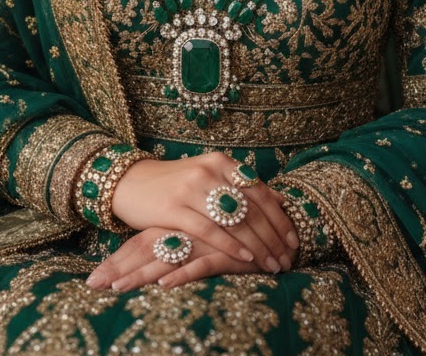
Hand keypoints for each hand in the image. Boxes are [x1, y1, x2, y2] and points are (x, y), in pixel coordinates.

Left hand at [85, 227, 272, 290]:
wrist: (274, 222)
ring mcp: (203, 239)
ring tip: (117, 289)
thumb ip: (176, 246)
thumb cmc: (232, 234)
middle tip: (93, 286)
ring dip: (140, 274)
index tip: (91, 280)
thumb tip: (149, 271)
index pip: (139, 242)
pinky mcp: (224, 251)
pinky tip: (163, 286)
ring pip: (165, 257)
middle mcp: (185, 228)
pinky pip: (199, 264)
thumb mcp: (200, 239)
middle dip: (118, 269)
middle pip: (145, 249)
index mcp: (175, 223)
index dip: (116, 260)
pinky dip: (181, 275)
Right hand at [111, 153, 297, 272]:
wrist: (131, 183)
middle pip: (252, 208)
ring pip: (235, 221)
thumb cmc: (175, 184)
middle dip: (273, 237)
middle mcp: (209, 171)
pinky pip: (210, 230)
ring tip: (272, 264)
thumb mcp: (209, 177)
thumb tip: (279, 200)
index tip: (294, 240)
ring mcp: (191, 189)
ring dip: (258, 246)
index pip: (260, 192)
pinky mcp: (174, 208)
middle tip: (287, 259)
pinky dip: (231, 246)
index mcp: (221, 162)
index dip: (280, 218)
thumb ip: (240, 187)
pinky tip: (246, 259)